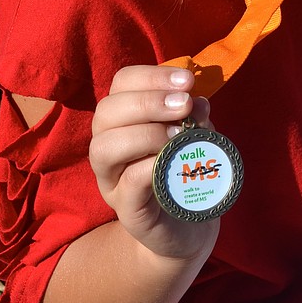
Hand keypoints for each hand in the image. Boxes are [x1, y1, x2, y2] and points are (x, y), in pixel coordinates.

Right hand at [90, 64, 217, 262]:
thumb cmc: (187, 173)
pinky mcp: (127, 211)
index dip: (152, 76)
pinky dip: (150, 166)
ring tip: (180, 134)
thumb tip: (197, 101)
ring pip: (104, 147)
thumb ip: (194, 117)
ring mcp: (112, 181)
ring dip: (145, 133)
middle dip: (148, 101)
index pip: (121, 84)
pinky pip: (128, 183)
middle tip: (183, 105)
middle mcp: (108, 148)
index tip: (187, 80)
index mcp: (123, 121)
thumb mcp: (195, 135)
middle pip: (106, 111)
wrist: (190, 226)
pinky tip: (173, 159)